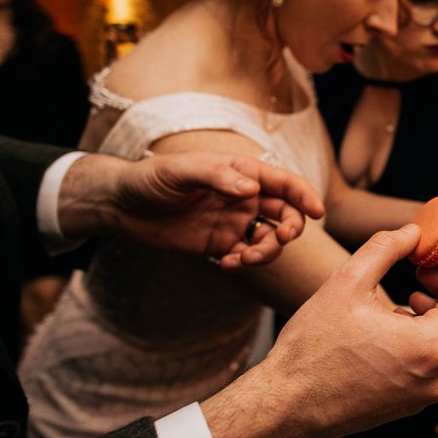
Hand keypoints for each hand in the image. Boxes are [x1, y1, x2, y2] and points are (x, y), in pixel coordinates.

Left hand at [59, 152, 324, 268]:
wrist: (121, 206)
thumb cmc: (151, 179)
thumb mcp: (180, 171)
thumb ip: (217, 177)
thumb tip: (252, 189)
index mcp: (242, 173)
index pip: (283, 183)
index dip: (303, 195)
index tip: (316, 211)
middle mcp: (245, 197)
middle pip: (285, 213)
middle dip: (290, 227)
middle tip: (281, 238)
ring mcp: (235, 222)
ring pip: (269, 239)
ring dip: (267, 251)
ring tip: (245, 259)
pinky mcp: (221, 244)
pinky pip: (246, 256)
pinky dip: (245, 264)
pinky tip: (228, 266)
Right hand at [204, 225, 437, 437]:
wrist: (286, 408)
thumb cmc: (311, 348)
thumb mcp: (346, 283)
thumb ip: (385, 248)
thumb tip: (412, 231)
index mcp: (430, 347)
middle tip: (424, 267)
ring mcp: (428, 395)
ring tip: (410, 294)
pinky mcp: (413, 403)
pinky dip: (431, 336)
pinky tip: (396, 322)